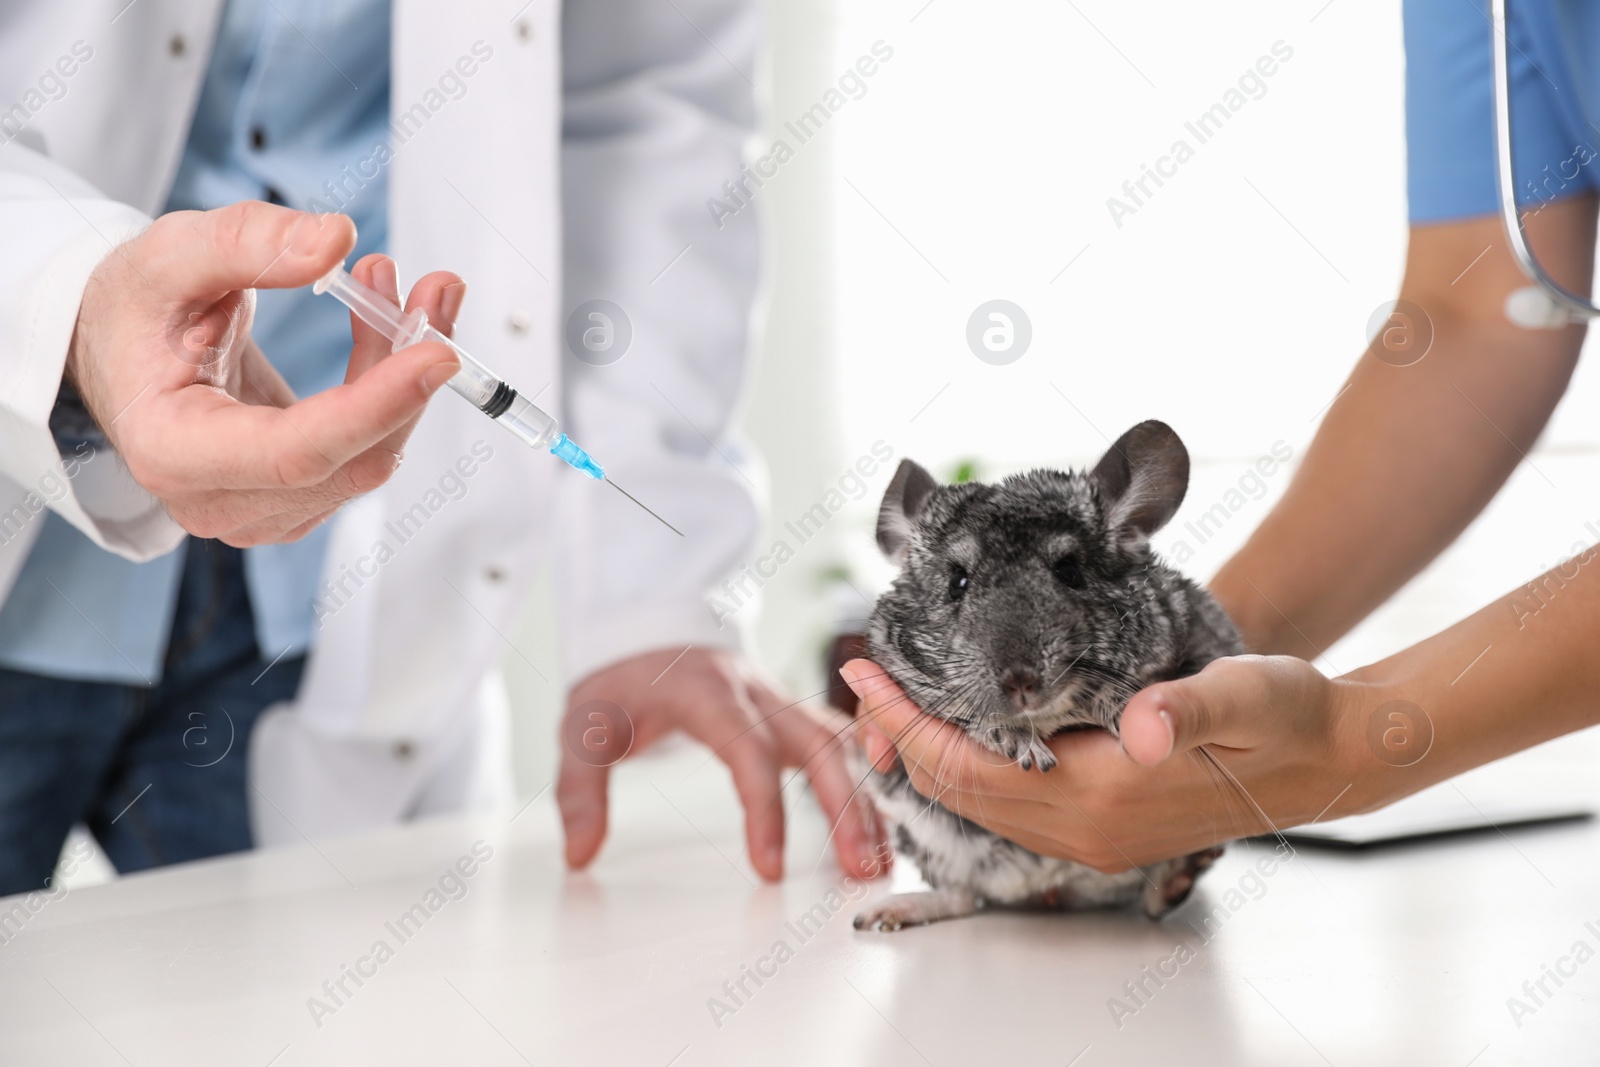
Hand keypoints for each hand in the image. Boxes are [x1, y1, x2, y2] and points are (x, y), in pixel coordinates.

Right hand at [66, 201, 464, 546]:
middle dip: (406, 374)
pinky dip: (391, 386)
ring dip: (404, 372)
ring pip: (372, 454)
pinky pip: (368, 447)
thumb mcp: (170, 255)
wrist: (120, 349)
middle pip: (353, 458)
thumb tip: (335, 241)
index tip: (437, 353)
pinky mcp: (299, 498)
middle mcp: (221, 502)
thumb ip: (247, 242)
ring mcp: (264, 511)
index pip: (297, 452)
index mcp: (174, 452)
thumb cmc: (136, 311)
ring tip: (398, 288)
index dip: (376, 405)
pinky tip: (384, 323)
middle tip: (434, 291)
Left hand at [557, 647, 889, 881]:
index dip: (765, 809)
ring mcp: (781, 701)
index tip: (770, 870)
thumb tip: (580, 854)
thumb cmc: (621, 681)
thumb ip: (579, 789)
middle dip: (846, 806)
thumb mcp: (582, 726)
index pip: (747, 750)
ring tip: (878, 862)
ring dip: (865, 800)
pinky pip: (842, 745)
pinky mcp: (792, 715)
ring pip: (840, 744)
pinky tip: (880, 829)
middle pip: (818, 743)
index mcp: (706, 691)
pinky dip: (866, 783)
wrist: (646, 626)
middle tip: (859, 868)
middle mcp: (756, 692)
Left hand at [842, 654, 1367, 870]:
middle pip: (960, 789)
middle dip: (900, 738)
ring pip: (981, 804)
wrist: (1331, 759)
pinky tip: (958, 739)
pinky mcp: (1106, 829)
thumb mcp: (1244, 693)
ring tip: (891, 707)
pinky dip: (969, 772)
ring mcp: (1095, 837)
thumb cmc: (1286, 715)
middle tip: (860, 680)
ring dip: (929, 757)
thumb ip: (1187, 708)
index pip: (969, 765)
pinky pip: (1012, 808)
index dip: (907, 722)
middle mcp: (1088, 828)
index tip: (863, 673)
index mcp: (1105, 795)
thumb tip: (1144, 725)